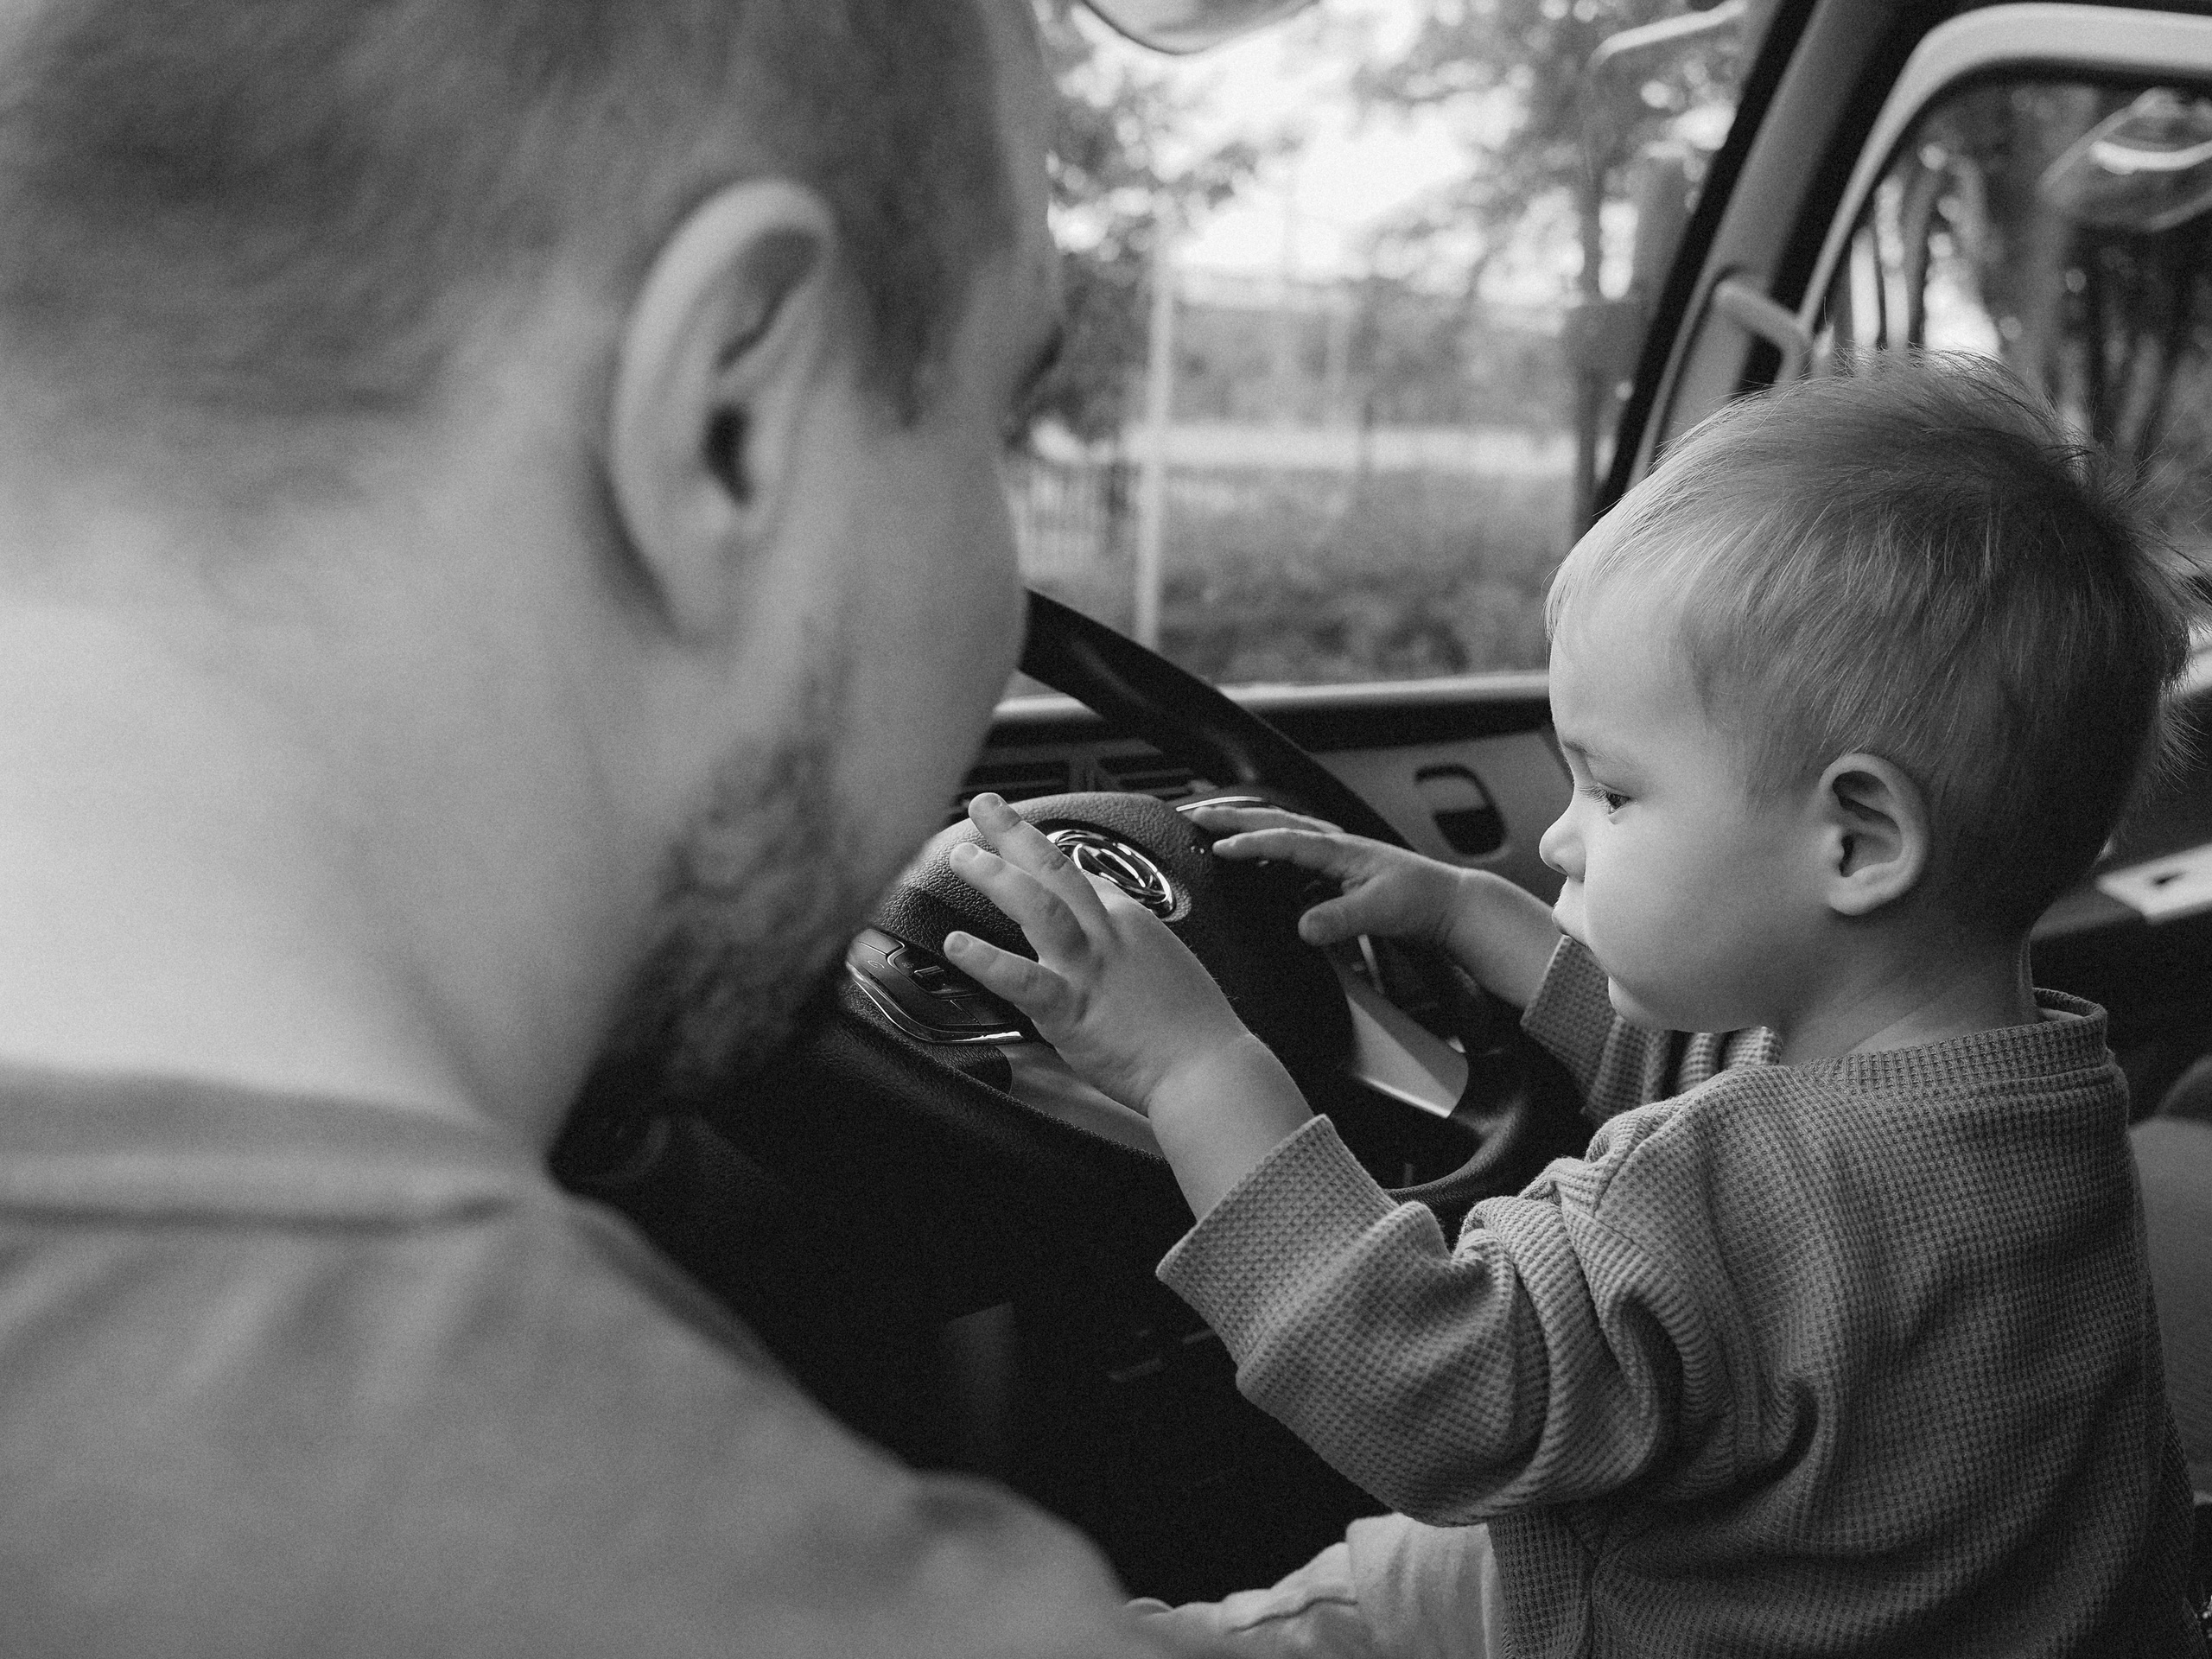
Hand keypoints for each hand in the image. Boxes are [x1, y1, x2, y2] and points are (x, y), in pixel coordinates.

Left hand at [943, 795, 1260, 1114]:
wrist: (1209, 1070)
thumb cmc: (1196, 1028)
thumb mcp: (1171, 963)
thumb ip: (1133, 941)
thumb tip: (1113, 927)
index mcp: (1132, 922)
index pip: (1083, 876)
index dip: (1045, 855)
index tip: (1019, 841)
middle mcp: (1108, 935)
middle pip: (1057, 868)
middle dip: (1016, 832)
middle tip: (985, 807)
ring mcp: (1087, 968)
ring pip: (1039, 905)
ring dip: (997, 876)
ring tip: (964, 856)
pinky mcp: (1071, 1009)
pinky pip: (1022, 979)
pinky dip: (986, 960)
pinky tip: (958, 945)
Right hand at [1183, 803, 1467, 952]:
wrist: (1446, 903)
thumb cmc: (1419, 902)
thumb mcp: (1380, 912)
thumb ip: (1340, 919)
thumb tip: (1302, 928)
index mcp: (1339, 848)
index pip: (1283, 839)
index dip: (1247, 843)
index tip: (1215, 847)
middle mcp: (1333, 842)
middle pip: (1273, 819)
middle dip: (1231, 817)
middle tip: (1194, 817)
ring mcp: (1333, 850)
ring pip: (1279, 827)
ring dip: (1245, 825)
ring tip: (1212, 828)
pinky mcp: (1335, 864)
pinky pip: (1289, 845)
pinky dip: (1264, 842)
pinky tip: (1253, 854)